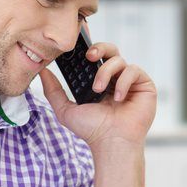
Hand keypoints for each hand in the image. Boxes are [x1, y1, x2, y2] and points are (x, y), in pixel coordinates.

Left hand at [38, 42, 156, 149]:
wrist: (111, 142)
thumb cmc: (91, 130)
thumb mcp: (65, 109)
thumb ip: (53, 90)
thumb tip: (42, 71)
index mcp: (99, 81)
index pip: (95, 57)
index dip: (88, 47)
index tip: (78, 43)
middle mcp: (115, 79)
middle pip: (110, 50)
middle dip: (99, 48)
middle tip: (89, 57)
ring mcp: (130, 82)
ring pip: (119, 60)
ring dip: (106, 72)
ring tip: (98, 90)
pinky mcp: (144, 85)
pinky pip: (134, 70)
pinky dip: (123, 81)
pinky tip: (118, 98)